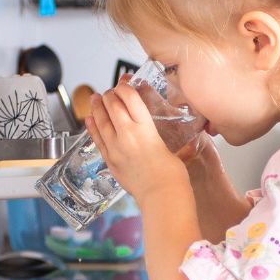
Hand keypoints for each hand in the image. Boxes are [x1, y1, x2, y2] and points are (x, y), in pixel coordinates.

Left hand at [87, 84, 191, 206]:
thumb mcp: (176, 151)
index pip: (129, 97)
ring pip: (100, 120)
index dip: (125, 86)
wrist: (161, 196)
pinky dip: (92, 127)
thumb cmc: (172, 176)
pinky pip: (97, 139)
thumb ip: (176, 143)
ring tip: (95, 98)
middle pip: (112, 105)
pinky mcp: (110, 160)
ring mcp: (115, 147)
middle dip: (110, 94)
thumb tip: (190, 142)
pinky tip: (89, 119)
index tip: (125, 82)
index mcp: (145, 127)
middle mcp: (127, 134)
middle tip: (110, 91)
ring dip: (97, 107)